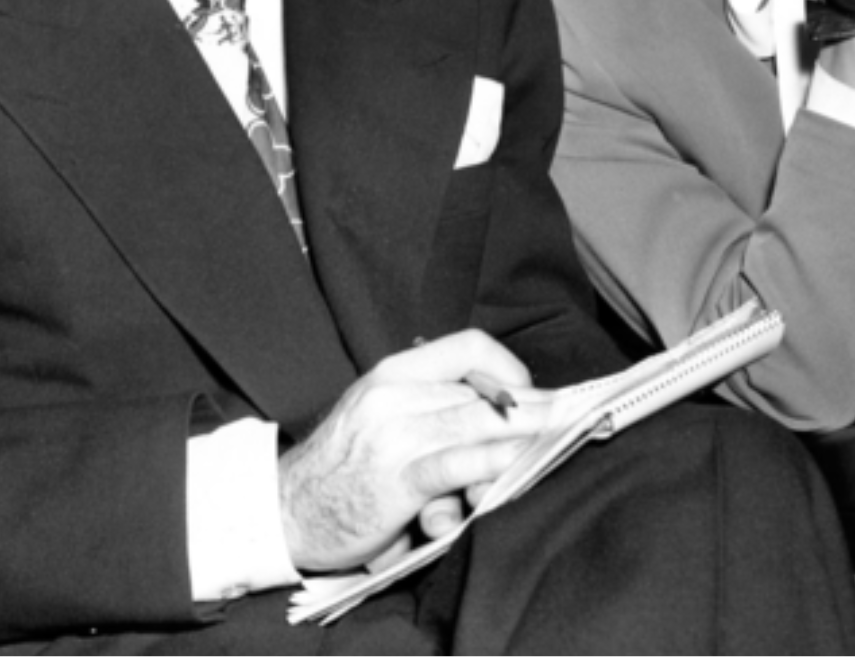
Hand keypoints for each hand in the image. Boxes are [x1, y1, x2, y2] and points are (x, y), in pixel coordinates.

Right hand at [278, 331, 551, 572]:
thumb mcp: (376, 414)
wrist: (284, 508)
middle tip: (570, 420)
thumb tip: (495, 410)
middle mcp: (395, 394)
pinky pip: (461, 463)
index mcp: (392, 372)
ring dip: (529, 437)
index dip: (510, 368)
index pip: (469, 346)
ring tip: (555, 443)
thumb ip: (426, 404)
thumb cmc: (340, 466)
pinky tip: (520, 464)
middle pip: (486, 391)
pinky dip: (498, 462)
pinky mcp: (400, 479)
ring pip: (482, 424)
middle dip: (535, 410)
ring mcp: (397, 435)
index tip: (527, 394)